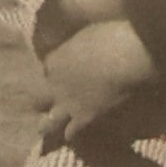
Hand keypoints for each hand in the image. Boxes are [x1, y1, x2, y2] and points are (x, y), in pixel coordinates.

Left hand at [40, 19, 155, 140]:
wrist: (128, 58)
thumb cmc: (112, 36)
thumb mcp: (89, 32)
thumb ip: (79, 44)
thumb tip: (80, 45)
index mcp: (55, 59)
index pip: (46, 68)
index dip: (55, 70)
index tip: (64, 69)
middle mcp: (55, 84)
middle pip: (37, 97)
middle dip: (41, 99)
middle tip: (46, 101)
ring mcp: (68, 104)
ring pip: (47, 123)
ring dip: (48, 124)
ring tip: (49, 128)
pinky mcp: (85, 118)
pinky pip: (71, 132)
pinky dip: (71, 133)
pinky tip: (73, 134)